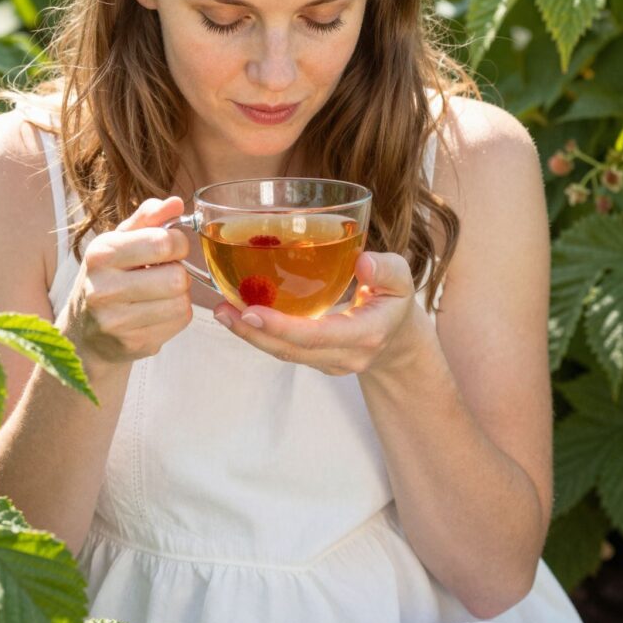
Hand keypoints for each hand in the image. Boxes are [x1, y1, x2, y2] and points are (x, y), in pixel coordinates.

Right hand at [60, 196, 192, 365]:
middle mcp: (102, 288)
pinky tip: (157, 311)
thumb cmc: (107, 278)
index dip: (177, 243)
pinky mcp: (132, 344)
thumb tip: (177, 202)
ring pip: (181, 302)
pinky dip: (176, 315)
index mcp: (100, 253)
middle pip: (177, 277)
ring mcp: (116, 322)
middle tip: (165, 271)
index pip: (163, 243)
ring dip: (179, 295)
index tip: (169, 247)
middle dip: (179, 271)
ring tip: (159, 292)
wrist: (83, 333)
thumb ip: (148, 218)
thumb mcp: (119, 241)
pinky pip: (179, 322)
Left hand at [212, 252, 430, 376]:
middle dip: (252, 332)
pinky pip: (283, 349)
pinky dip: (258, 333)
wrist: (397, 339)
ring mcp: (327, 362)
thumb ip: (387, 269)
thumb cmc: (395, 301)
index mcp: (365, 335)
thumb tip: (363, 261)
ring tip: (220, 311)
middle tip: (221, 309)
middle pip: (290, 350)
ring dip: (249, 334)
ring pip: (282, 353)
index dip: (282, 327)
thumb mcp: (402, 280)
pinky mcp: (314, 360)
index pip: (318, 336)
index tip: (252, 311)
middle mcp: (343, 356)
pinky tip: (237, 313)